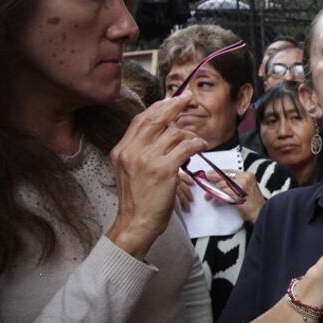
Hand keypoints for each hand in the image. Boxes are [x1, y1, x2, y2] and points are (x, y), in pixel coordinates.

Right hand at [108, 92, 206, 258]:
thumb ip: (140, 149)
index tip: (171, 99)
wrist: (136, 223)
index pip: (140, 120)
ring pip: (174, 133)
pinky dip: (197, 144)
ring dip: (189, 135)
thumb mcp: (129, 169)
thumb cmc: (137, 198)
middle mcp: (131, 151)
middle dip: (174, 105)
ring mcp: (147, 160)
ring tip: (195, 142)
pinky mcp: (164, 170)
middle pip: (156, 119)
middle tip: (187, 98)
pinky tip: (200, 147)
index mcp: (121, 150)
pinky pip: (186, 147)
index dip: (158, 107)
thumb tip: (162, 129)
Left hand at [204, 169, 265, 223]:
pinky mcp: (238, 194)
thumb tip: (221, 182)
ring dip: (213, 191)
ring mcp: (242, 186)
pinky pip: (223, 194)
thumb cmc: (254, 204)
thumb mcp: (247, 189)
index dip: (218, 173)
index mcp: (248, 175)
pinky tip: (213, 200)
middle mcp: (245, 178)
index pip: (229, 172)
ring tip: (208, 196)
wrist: (260, 214)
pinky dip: (217, 197)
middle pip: (224, 177)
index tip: (210, 174)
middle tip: (205, 182)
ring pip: (222, 185)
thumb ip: (236, 184)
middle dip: (213, 180)